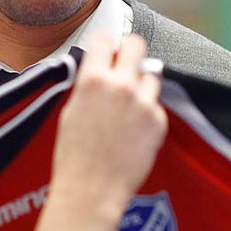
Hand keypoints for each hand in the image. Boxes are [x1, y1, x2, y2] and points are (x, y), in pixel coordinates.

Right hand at [19, 35, 168, 230]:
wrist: (91, 191)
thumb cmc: (74, 157)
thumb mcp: (71, 111)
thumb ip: (88, 85)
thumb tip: (98, 68)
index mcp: (93, 80)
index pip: (104, 39)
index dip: (104, 45)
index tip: (105, 50)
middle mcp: (121, 86)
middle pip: (137, 45)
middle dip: (130, 53)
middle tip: (125, 65)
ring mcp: (143, 103)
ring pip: (151, 75)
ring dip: (141, 84)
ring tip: (129, 106)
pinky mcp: (159, 121)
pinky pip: (156, 105)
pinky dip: (147, 113)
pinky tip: (133, 131)